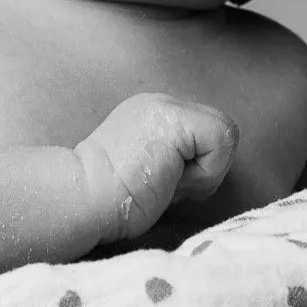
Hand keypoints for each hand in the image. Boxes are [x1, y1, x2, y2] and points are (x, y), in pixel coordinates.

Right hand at [75, 93, 238, 240]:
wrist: (81, 198)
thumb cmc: (111, 202)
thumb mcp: (151, 170)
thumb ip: (178, 160)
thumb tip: (209, 169)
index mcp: (153, 115)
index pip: (206, 135)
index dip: (198, 168)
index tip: (163, 185)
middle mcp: (161, 103)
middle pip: (219, 133)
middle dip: (205, 170)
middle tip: (166, 185)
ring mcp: (166, 106)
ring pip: (225, 135)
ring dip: (202, 173)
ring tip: (163, 183)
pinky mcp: (174, 119)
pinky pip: (221, 140)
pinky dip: (204, 172)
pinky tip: (169, 179)